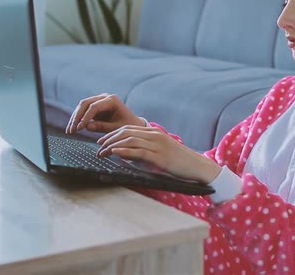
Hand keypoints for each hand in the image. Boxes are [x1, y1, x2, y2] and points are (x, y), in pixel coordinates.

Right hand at [66, 93, 144, 134]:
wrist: (132, 123)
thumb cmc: (127, 125)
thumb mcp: (117, 128)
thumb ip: (103, 127)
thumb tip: (86, 127)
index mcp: (112, 100)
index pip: (94, 106)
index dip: (85, 117)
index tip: (79, 128)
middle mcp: (104, 97)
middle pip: (85, 104)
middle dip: (77, 117)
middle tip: (71, 130)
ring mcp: (99, 100)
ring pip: (82, 106)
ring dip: (74, 118)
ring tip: (70, 131)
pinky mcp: (95, 106)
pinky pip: (83, 111)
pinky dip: (77, 119)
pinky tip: (73, 128)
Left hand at [96, 125, 221, 183]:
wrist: (196, 166)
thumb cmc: (179, 162)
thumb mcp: (160, 153)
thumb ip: (145, 151)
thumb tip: (128, 156)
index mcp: (154, 133)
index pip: (128, 129)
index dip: (112, 134)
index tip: (102, 141)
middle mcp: (154, 135)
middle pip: (125, 132)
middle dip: (109, 139)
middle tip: (98, 147)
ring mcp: (156, 144)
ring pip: (129, 140)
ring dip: (112, 146)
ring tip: (101, 152)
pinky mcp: (158, 155)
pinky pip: (137, 151)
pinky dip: (123, 151)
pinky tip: (114, 153)